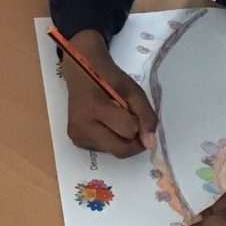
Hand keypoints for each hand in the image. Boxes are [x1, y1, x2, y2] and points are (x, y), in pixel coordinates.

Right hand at [63, 31, 158, 157]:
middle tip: (135, 126)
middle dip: (133, 141)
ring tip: (116, 120)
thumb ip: (146, 115)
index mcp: (95, 106)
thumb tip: (150, 144)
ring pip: (113, 151)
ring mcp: (77, 135)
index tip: (136, 113)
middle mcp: (81, 125)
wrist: (81, 73)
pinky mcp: (76, 141)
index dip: (139, 124)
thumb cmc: (108, 79)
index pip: (128, 130)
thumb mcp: (133, 90)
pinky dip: (111, 141)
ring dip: (122, 141)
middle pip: (119, 149)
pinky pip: (103, 150)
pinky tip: (105, 124)